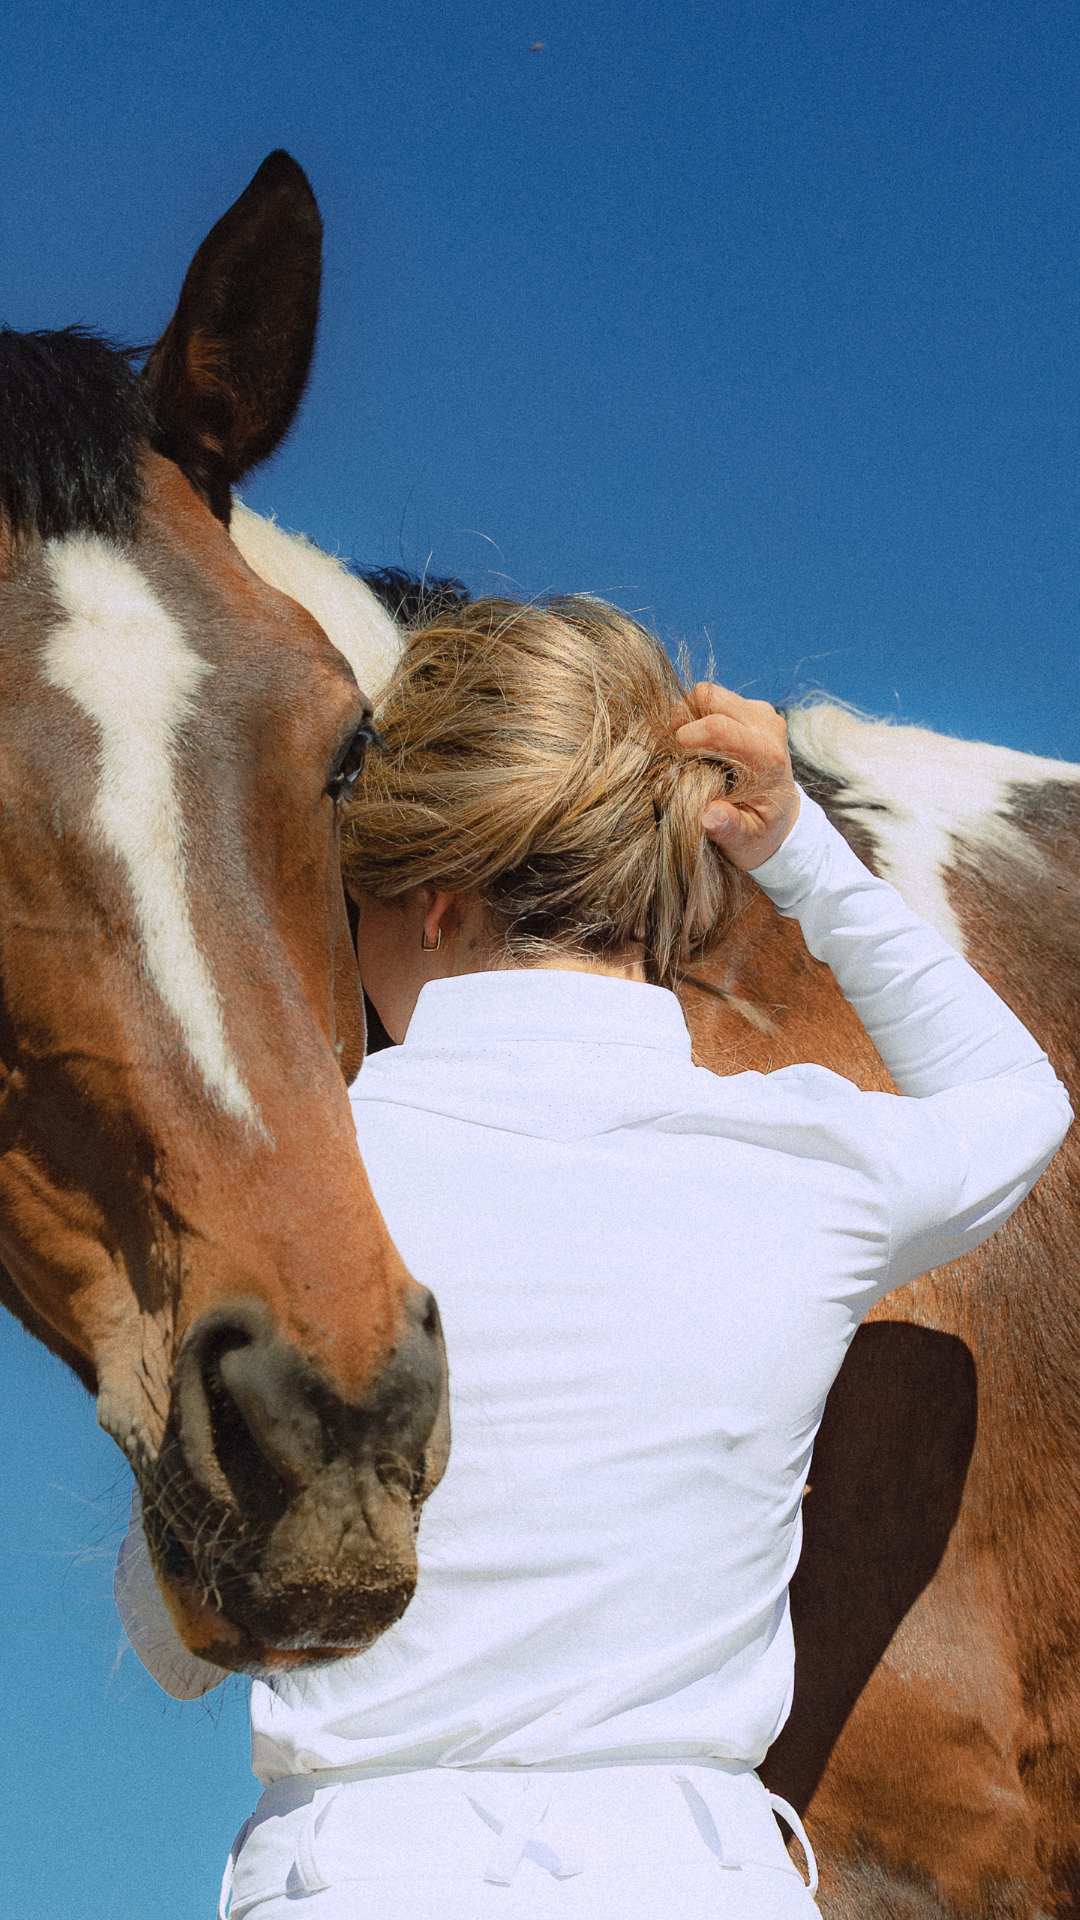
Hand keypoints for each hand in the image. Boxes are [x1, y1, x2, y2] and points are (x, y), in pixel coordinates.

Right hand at [674, 685, 799, 869]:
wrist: (783, 816)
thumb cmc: (760, 831)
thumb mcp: (745, 841)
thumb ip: (729, 829)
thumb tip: (710, 817)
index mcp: (767, 758)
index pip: (718, 727)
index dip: (686, 738)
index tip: (677, 761)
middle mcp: (768, 727)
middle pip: (709, 696)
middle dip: (684, 720)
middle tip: (679, 751)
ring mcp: (762, 713)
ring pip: (708, 693)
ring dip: (690, 717)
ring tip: (690, 748)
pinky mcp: (753, 709)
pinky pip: (713, 699)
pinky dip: (699, 717)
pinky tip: (703, 745)